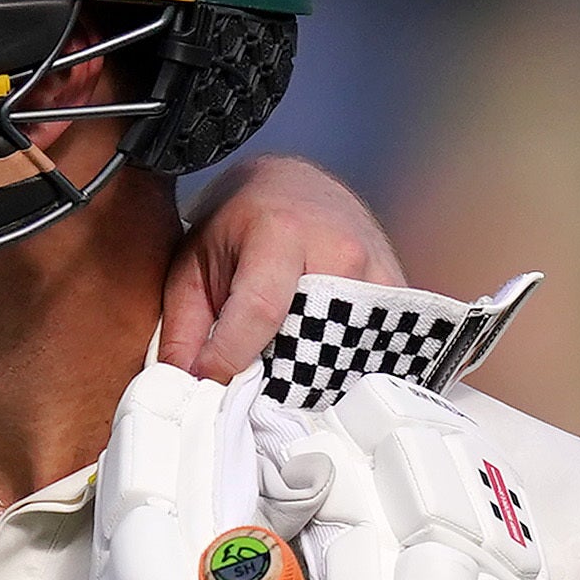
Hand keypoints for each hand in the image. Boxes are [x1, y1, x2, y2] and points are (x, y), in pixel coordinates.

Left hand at [158, 154, 403, 378]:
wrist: (293, 187)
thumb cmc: (238, 226)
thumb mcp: (193, 265)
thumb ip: (182, 330)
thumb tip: (184, 388)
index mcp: (282, 232)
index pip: (261, 311)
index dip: (230, 358)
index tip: (209, 384)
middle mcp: (339, 250)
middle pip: (309, 344)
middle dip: (274, 380)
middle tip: (246, 393)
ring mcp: (377, 273)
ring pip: (347, 355)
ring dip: (312, 381)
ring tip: (280, 382)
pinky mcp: (397, 293)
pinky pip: (374, 350)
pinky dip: (344, 371)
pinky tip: (316, 370)